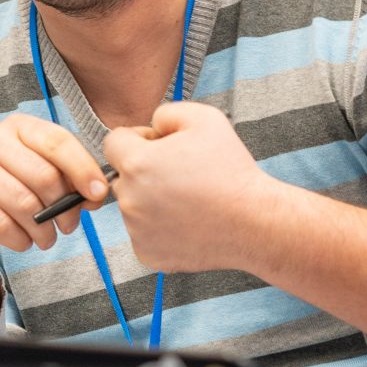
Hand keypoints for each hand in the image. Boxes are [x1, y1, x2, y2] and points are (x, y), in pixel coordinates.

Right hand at [0, 114, 106, 328]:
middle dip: (65, 208)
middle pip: (45, 176)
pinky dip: (20, 240)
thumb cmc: (14, 193)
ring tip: (46, 238)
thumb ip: (70, 177)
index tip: (98, 195)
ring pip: (25, 205)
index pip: (59, 142)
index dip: (83, 169)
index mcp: (18, 128)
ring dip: (44, 231)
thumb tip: (97, 193)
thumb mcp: (42, 176)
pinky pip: (3, 225)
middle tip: (68, 226)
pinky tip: (22, 240)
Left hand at [102, 102, 281, 273]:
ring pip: (134, 207)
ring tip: (190, 200)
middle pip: (123, 176)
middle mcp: (129, 199)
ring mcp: (137, 231)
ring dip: (152, 200)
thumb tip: (151, 126)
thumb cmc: (231, 169)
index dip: (138, 138)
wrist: (253, 223)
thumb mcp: (204, 118)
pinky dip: (160, 229)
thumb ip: (165, 113)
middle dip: (144, 172)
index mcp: (136, 164)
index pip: (113, 142)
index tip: (161, 146)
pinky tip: (188, 222)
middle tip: (182, 175)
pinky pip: (144, 234)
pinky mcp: (148, 254)